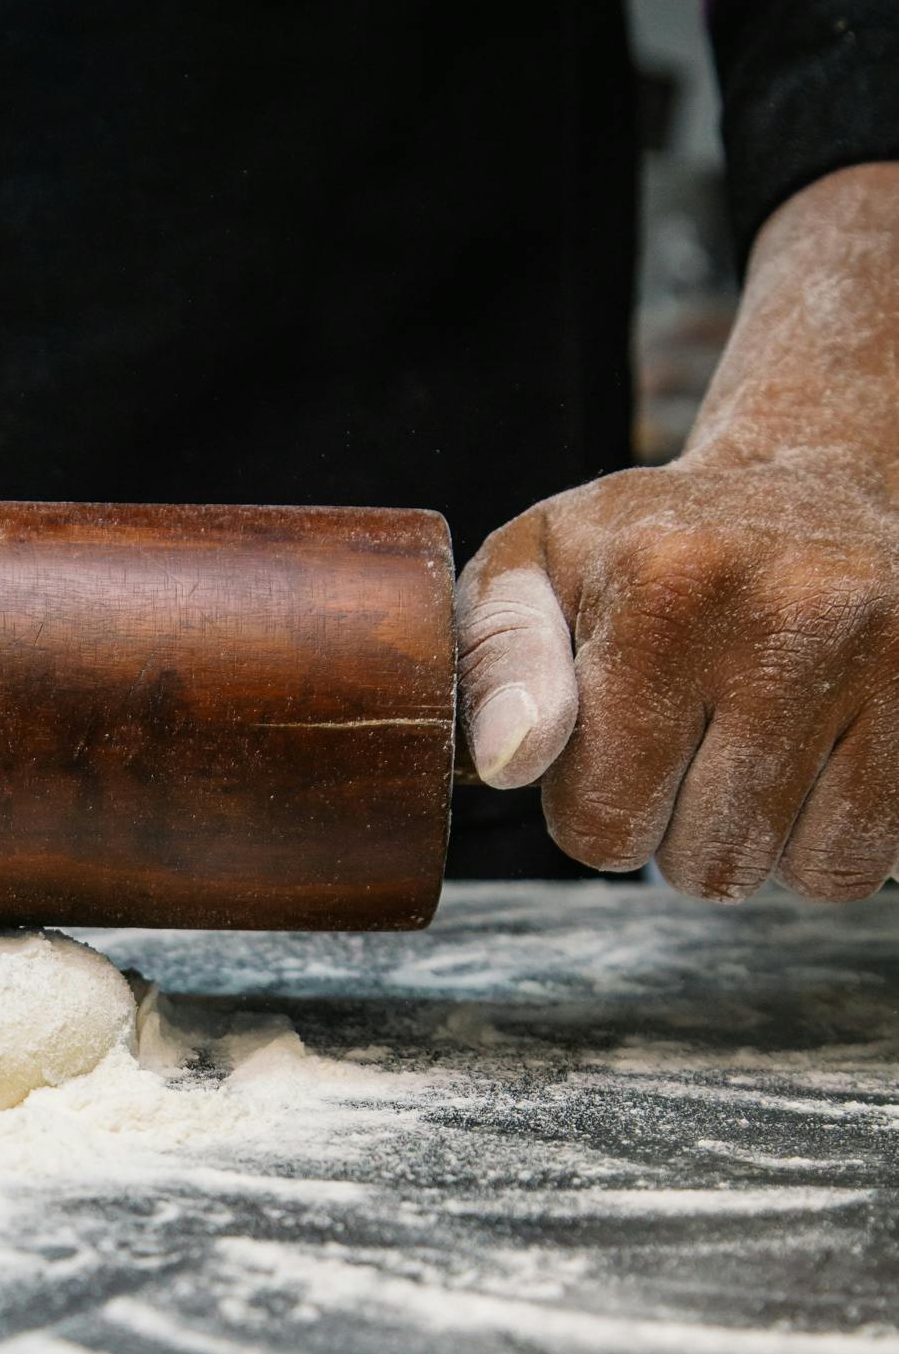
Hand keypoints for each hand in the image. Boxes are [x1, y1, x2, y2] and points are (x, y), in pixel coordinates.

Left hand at [456, 163, 898, 902]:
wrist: (811, 483)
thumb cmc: (646, 548)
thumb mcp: (534, 567)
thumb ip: (494, 662)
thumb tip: (507, 763)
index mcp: (662, 586)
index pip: (599, 820)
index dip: (591, 807)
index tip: (609, 743)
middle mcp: (784, 613)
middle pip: (697, 861)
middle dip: (671, 830)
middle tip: (682, 744)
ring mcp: (881, 656)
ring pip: (784, 870)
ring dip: (750, 840)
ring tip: (742, 748)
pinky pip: (861, 862)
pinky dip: (822, 842)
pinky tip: (807, 761)